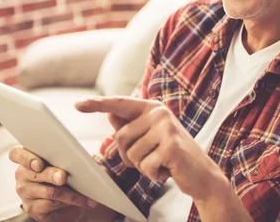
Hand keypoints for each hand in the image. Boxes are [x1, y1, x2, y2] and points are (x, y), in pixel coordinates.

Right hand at [8, 146, 97, 221]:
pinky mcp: (33, 209)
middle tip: (64, 177)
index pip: (16, 154)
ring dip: (70, 194)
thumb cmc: (66, 172)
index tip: (38, 163)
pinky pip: (51, 207)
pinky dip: (68, 204)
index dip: (26, 158)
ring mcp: (26, 194)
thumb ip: (75, 156)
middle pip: (34, 174)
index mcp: (27, 158)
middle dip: (52, 175)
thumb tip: (96, 165)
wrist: (68, 197)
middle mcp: (22, 175)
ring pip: (48, 192)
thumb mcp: (69, 160)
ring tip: (86, 196)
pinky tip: (80, 203)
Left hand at [75, 97, 226, 201]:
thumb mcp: (151, 138)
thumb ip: (131, 126)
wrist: (202, 175)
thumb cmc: (172, 156)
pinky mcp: (170, 146)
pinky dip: (153, 175)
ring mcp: (166, 128)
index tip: (77, 105)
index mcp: (152, 108)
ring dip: (142, 167)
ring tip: (161, 163)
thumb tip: (109, 113)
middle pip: (120, 137)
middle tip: (151, 159)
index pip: (120, 104)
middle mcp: (159, 113)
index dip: (97, 104)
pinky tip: (167, 171)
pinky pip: (144, 167)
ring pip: (131, 154)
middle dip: (130, 156)